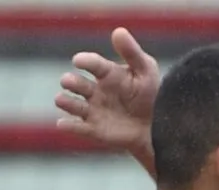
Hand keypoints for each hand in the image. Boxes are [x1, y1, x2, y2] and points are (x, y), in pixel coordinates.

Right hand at [55, 27, 158, 151]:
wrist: (157, 124)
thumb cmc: (151, 93)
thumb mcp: (146, 70)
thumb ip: (131, 52)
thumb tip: (118, 31)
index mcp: (106, 73)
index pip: (93, 64)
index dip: (85, 61)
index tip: (78, 60)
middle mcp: (95, 90)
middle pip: (77, 84)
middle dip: (70, 82)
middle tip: (68, 81)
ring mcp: (93, 110)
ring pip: (73, 105)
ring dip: (65, 102)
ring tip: (60, 99)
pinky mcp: (94, 129)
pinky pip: (78, 128)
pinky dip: (69, 126)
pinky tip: (63, 124)